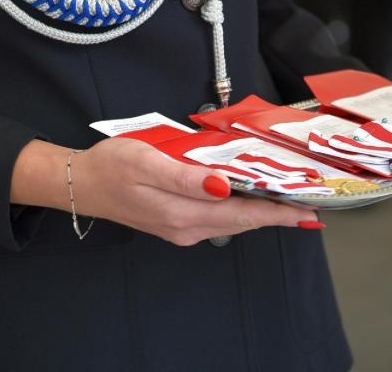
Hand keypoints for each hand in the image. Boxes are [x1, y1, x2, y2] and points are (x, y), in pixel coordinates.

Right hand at [70, 137, 324, 245]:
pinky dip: (239, 212)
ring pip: (230, 222)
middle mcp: (186, 227)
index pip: (241, 214)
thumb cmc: (113, 165)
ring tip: (288, 202)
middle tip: (309, 207)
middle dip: (276, 215)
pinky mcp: (174, 222)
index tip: (307, 211)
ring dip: (260, 213)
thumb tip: (223, 186)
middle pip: (241, 222)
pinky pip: (217, 220)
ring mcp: (180, 229)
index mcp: (183, 213)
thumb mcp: (147, 162)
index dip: (276, 212)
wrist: (82, 183)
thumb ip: (185, 177)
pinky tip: (248, 199)